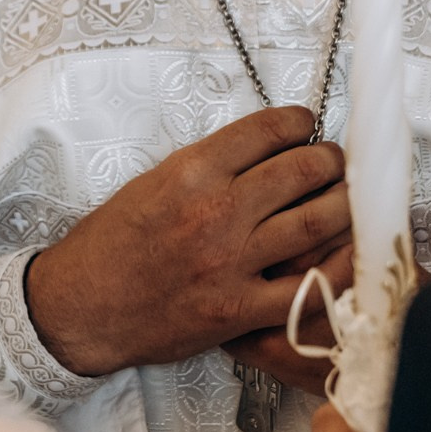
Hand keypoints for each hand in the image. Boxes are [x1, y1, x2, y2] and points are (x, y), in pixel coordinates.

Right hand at [25, 107, 349, 376]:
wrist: (79, 307)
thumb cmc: (110, 246)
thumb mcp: (152, 183)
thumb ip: (208, 166)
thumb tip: (261, 150)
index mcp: (192, 172)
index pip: (267, 130)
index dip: (299, 122)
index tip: (307, 124)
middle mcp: (215, 212)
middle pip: (302, 171)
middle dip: (331, 161)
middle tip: (336, 162)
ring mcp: (230, 262)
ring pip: (315, 222)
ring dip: (344, 205)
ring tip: (347, 199)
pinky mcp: (238, 309)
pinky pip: (308, 288)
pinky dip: (339, 270)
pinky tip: (351, 255)